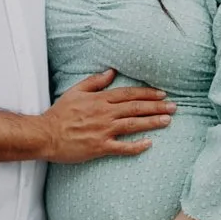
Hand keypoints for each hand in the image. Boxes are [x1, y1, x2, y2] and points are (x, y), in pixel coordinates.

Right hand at [39, 71, 174, 162]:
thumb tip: (111, 72)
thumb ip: (94, 82)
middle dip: (157, 107)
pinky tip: (149, 144)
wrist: (46, 135)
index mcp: (100, 99)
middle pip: (136, 108)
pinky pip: (122, 147)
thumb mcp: (75, 91)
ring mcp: (103, 131)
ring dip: (152, 122)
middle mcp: (105, 114)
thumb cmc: (60, 113)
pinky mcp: (100, 147)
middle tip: (174, 107)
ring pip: (133, 125)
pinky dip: (136, 146)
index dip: (147, 93)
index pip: (129, 94)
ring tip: (168, 121)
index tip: (162, 94)